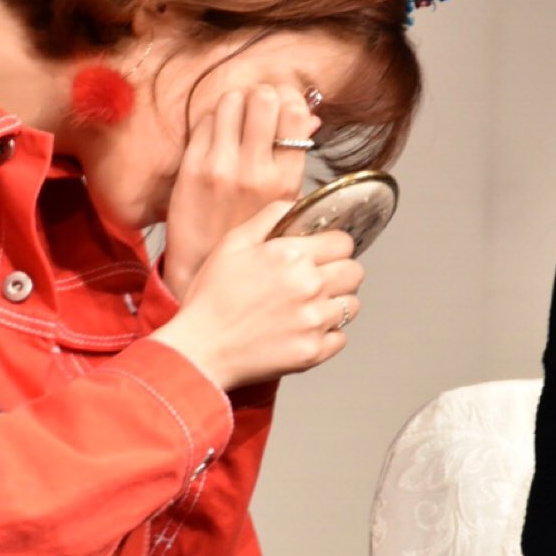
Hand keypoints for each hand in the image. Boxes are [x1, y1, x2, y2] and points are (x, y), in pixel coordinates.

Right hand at [150, 203, 364, 391]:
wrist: (200, 350)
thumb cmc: (211, 298)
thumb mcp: (232, 244)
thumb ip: (268, 218)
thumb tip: (294, 204)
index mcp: (292, 255)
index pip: (344, 242)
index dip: (334, 246)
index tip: (323, 253)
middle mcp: (309, 286)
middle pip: (355, 272)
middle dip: (340, 272)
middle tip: (317, 280)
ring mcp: (313, 321)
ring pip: (352, 305)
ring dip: (335, 303)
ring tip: (309, 307)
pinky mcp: (313, 352)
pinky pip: (341, 338)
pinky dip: (328, 335)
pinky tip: (303, 330)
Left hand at [162, 84, 320, 299]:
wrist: (202, 266)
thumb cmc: (246, 232)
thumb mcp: (283, 201)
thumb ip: (295, 156)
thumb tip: (310, 115)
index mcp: (285, 181)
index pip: (295, 113)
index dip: (288, 100)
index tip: (283, 106)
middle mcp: (256, 171)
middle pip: (264, 98)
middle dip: (261, 97)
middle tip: (257, 110)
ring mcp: (222, 167)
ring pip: (231, 101)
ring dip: (235, 104)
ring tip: (236, 121)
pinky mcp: (192, 166)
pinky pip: (206, 120)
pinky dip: (213, 121)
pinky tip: (216, 138)